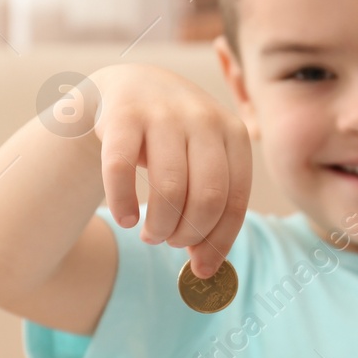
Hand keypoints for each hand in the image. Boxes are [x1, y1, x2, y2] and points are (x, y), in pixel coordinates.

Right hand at [81, 63, 251, 278]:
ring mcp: (164, 113)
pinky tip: (126, 219)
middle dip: (188, 234)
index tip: (200, 267)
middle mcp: (204, 119)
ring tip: (150, 233)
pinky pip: (122, 171)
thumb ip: (210, 209)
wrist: (129, 86)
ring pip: (169, 188)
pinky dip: (123, 204)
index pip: (235, 201)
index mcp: (234, 133)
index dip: (218, 241)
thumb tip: (206, 270)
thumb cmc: (174, 140)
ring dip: (159, 226)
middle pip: (207, 198)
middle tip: (169, 242)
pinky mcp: (123, 115)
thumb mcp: (202, 162)